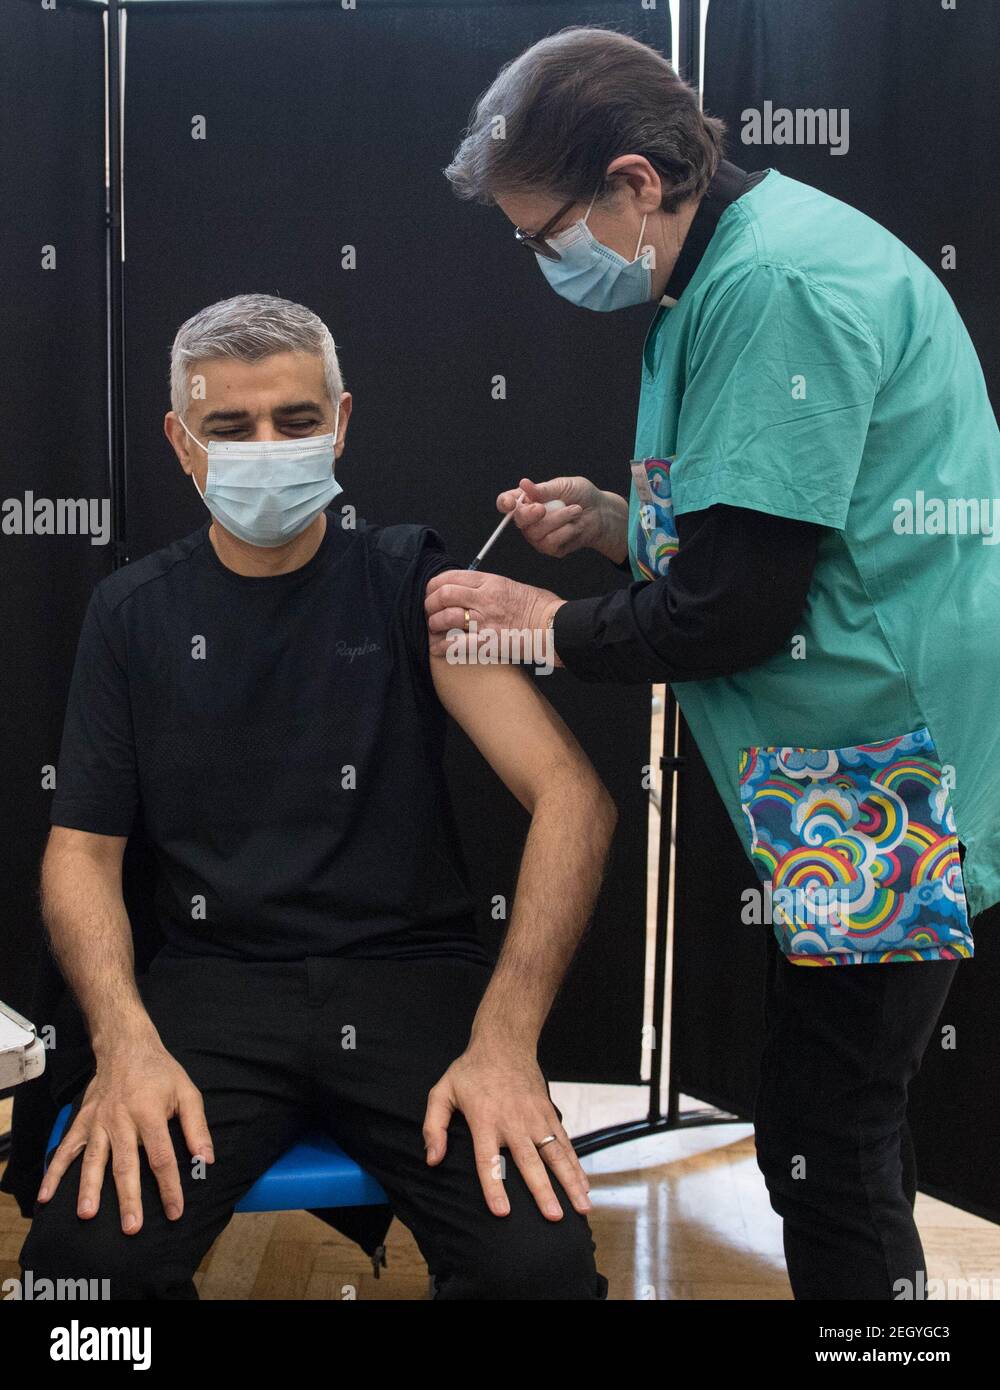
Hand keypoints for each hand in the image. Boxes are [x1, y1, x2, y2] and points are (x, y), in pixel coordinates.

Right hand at [37, 1034, 214, 1234]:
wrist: (126, 1047)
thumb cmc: (160, 1073)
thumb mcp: (187, 1093)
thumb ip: (196, 1128)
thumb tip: (206, 1160)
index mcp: (150, 1113)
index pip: (162, 1157)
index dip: (170, 1187)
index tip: (175, 1212)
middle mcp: (121, 1120)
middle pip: (126, 1164)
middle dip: (129, 1198)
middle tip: (132, 1228)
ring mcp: (98, 1122)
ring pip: (93, 1160)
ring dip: (90, 1188)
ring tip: (88, 1214)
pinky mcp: (83, 1122)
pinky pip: (67, 1149)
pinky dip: (55, 1172)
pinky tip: (46, 1196)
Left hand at [423, 1044, 591, 1219]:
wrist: (504, 1042)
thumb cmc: (470, 1071)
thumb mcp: (442, 1092)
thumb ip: (433, 1127)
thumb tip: (432, 1160)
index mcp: (484, 1120)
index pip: (488, 1160)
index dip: (494, 1186)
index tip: (503, 1212)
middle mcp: (513, 1122)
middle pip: (529, 1162)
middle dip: (542, 1191)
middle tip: (553, 1217)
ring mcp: (535, 1118)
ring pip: (555, 1154)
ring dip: (569, 1181)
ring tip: (581, 1207)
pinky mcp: (548, 1113)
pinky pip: (564, 1143)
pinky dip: (576, 1165)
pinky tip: (583, 1185)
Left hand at [424, 568, 564, 662]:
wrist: (556, 627)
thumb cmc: (541, 609)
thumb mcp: (513, 586)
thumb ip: (490, 587)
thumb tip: (472, 591)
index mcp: (491, 582)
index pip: (451, 577)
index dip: (434, 586)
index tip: (432, 593)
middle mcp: (484, 598)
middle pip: (443, 595)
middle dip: (430, 604)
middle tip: (430, 613)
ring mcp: (485, 621)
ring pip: (445, 618)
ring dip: (434, 625)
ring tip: (434, 631)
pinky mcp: (487, 643)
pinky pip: (454, 644)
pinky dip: (441, 647)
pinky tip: (437, 649)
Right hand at [497, 476, 628, 563]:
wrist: (600, 513)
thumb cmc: (581, 495)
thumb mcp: (563, 485)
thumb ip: (543, 489)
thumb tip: (524, 484)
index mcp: (527, 500)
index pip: (506, 502)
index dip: (505, 503)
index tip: (511, 503)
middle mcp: (528, 519)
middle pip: (519, 520)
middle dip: (530, 513)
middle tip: (543, 508)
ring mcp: (538, 536)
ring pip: (537, 532)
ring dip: (559, 519)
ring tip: (576, 509)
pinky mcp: (550, 548)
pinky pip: (552, 542)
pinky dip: (567, 531)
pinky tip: (575, 525)